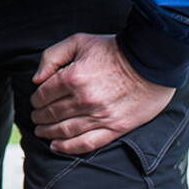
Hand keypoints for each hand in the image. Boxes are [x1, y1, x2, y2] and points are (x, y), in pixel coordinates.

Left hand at [30, 33, 175, 153]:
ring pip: (65, 130)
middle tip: (36, 118)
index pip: (43, 95)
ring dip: (49, 133)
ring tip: (42, 132)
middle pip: (52, 114)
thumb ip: (51, 57)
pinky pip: (87, 143)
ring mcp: (100, 116)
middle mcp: (83, 100)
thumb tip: (36, 79)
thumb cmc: (114, 49)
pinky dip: (68, 147)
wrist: (152, 61)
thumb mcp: (78, 41)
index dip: (36, 100)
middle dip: (39, 117)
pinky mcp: (116, 128)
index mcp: (72, 77)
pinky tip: (57, 146)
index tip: (36, 102)